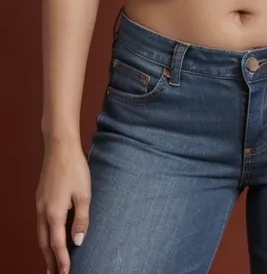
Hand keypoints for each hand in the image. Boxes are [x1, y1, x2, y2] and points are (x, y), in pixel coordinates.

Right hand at [36, 140, 90, 273]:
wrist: (60, 146)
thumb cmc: (74, 168)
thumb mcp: (84, 195)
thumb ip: (81, 220)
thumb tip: (78, 242)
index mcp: (54, 213)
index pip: (57, 245)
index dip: (62, 261)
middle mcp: (43, 211)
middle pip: (44, 243)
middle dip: (50, 261)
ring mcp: (39, 203)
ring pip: (40, 234)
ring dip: (46, 249)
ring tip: (51, 262)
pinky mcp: (40, 197)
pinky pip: (40, 223)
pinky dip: (44, 235)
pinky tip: (50, 236)